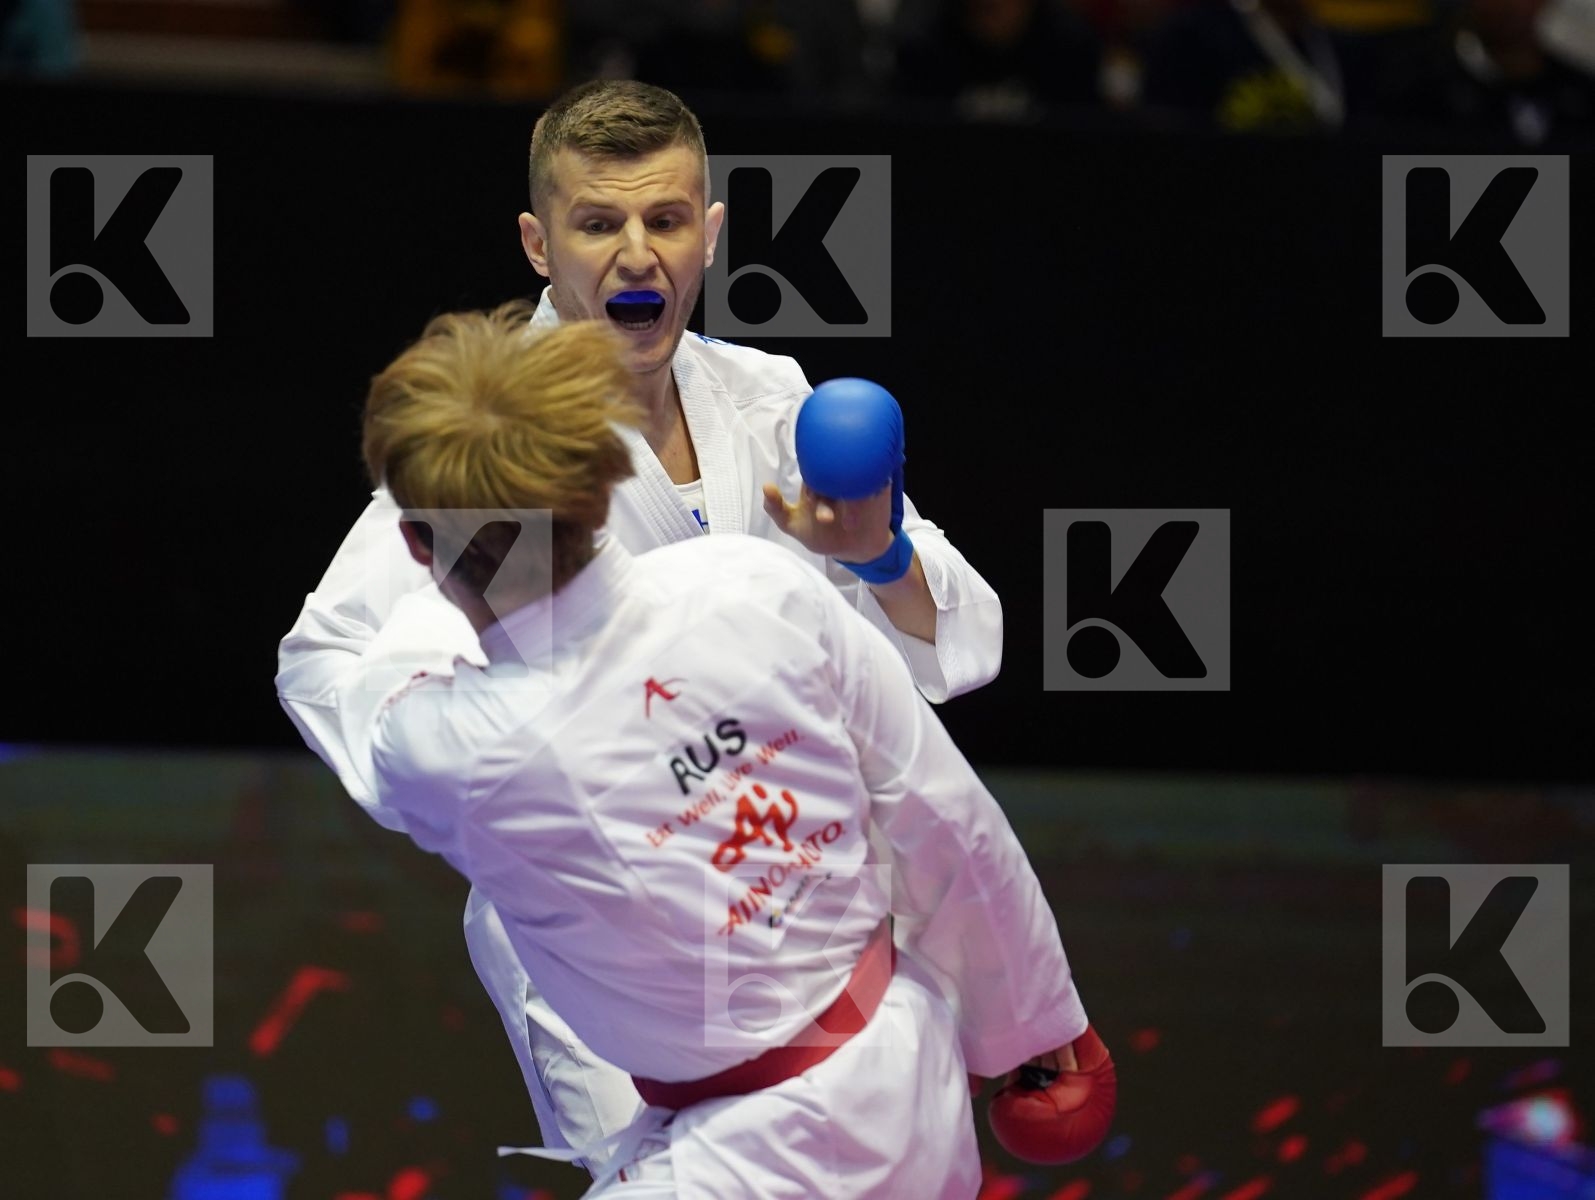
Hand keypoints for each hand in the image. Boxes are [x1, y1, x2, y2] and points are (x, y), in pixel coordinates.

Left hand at [762, 480, 894, 562]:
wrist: (856, 550)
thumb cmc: (822, 535)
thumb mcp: (794, 525)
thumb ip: (776, 509)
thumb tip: (766, 486)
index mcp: (816, 478)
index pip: (813, 469)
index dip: (812, 483)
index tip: (811, 502)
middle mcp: (838, 474)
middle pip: (836, 470)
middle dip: (832, 492)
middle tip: (826, 519)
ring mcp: (860, 478)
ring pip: (858, 474)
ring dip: (854, 496)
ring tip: (849, 523)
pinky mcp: (881, 483)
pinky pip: (880, 476)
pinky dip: (875, 487)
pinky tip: (869, 504)